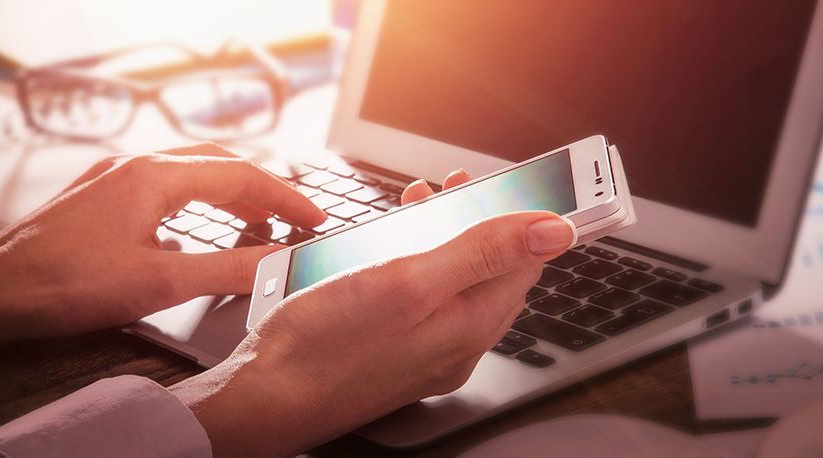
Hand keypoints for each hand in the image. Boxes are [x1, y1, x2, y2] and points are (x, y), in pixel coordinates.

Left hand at [0, 143, 326, 342]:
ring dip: (230, 193)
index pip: (241, 177)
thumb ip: (226, 269)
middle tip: (292, 215)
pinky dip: (197, 199)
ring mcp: (115, 177)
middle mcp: (136, 166)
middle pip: (219, 164)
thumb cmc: (68, 284)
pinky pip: (164, 184)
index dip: (285, 197)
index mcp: (155, 176)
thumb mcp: (161, 282)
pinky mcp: (101, 196)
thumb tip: (278, 263)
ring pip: (190, 172)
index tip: (313, 217)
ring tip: (258, 219)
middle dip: (262, 189)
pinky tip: (200, 224)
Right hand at [169, 169, 577, 456]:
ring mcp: (428, 349)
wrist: (269, 398)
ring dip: (447, 237)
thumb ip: (481, 253)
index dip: (525, 217)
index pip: (526, 263)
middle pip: (493, 270)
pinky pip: (427, 299)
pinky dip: (419, 263)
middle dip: (483, 220)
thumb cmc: (326, 347)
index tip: (519, 183)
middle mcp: (457, 343)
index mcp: (471, 325)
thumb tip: (553, 231)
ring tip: (424, 203)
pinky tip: (394, 246)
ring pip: (457, 281)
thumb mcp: (409, 283)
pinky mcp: (399, 349)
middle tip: (463, 184)